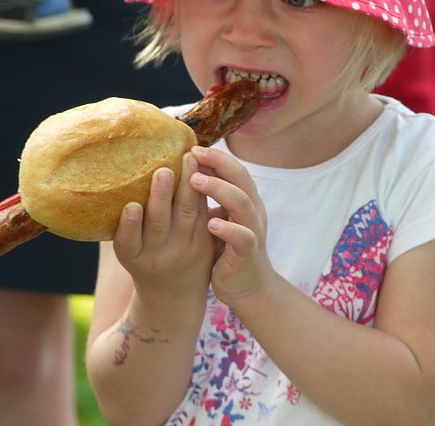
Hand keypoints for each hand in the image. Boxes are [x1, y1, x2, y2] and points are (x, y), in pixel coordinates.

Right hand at [112, 151, 214, 303]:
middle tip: (163, 171)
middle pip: (159, 224)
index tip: (131, 207)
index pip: (127, 242)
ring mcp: (185, 250)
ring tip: (187, 161)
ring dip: (187, 186)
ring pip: (187, 215)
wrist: (174, 294)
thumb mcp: (129, 249)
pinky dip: (201, 192)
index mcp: (133, 257)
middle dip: (161, 197)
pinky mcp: (205, 244)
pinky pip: (203, 214)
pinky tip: (201, 169)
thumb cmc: (144, 260)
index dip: (129, 225)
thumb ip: (125, 224)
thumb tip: (106, 179)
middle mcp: (158, 256)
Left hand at [189, 146, 275, 306]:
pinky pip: (243, 237)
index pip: (233, 169)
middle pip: (241, 178)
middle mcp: (252, 211)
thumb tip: (181, 173)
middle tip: (193, 154)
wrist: (248, 287)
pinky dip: (228, 229)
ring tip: (195, 180)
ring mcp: (253, 231)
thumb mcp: (218, 218)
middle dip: (218, 164)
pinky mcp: (250, 253)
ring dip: (219, 189)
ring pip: (243, 203)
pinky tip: (211, 224)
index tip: (191, 147)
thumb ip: (207, 199)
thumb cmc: (227, 249)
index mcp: (244, 200)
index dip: (215, 157)